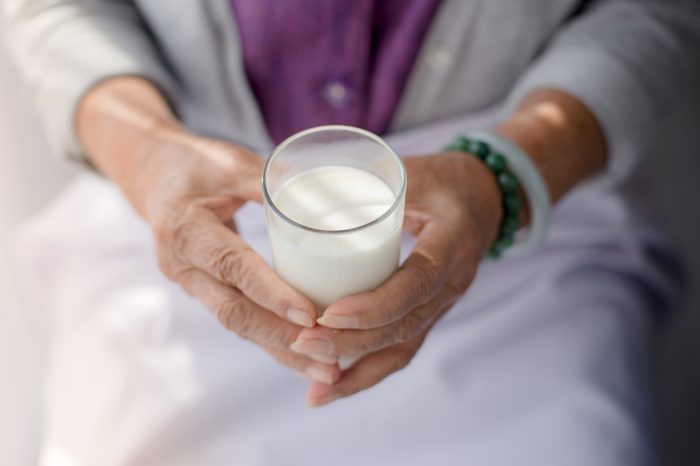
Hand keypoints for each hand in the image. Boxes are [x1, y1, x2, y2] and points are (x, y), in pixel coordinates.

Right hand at [77, 78, 340, 385]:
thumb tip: (318, 191)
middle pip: (235, 312)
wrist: (153, 177)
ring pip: (239, 325)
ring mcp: (192, 283)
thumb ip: (268, 179)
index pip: (233, 267)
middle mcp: (183, 265)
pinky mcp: (205, 291)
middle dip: (283, 339)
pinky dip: (272, 338)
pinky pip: (240, 319)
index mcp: (185, 230)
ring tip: (326, 371)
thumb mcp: (226, 162)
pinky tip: (303, 356)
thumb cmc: (192, 164)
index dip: (271, 292)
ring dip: (282, 350)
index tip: (310, 315)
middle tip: (328, 360)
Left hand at [290, 152, 502, 405]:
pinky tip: (334, 386)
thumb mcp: (412, 171)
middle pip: (404, 327)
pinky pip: (402, 349)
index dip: (374, 305)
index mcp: (451, 243)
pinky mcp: (429, 313)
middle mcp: (452, 283)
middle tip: (302, 344)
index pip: (415, 284)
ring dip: (358, 372)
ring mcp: (443, 303)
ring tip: (316, 392)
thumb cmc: (443, 180)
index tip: (327, 313)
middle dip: (351, 343)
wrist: (486, 197)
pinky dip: (368, 371)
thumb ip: (365, 180)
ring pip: (403, 349)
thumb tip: (292, 178)